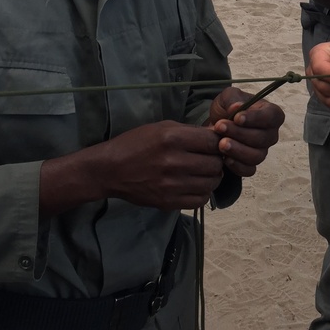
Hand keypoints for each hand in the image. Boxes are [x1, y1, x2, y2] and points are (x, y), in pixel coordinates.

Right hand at [93, 120, 224, 210]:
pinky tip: (195, 185)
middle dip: (217, 161)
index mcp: (172, 138)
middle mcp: (173, 162)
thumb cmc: (136, 143)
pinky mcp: (167, 202)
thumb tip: (218, 134)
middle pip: (215, 164)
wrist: (110, 169)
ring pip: (211, 183)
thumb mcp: (162, 127)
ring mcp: (171, 184)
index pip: (213, 142)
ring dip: (212, 178)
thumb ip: (191, 131)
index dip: (219, 143)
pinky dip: (202, 193)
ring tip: (203, 173)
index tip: (215, 145)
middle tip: (210, 160)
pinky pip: (200, 200)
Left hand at [208, 87, 284, 176]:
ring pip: (256, 156)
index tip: (237, 117)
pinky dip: (237, 166)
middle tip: (220, 127)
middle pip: (262, 138)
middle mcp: (270, 134)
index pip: (272, 117)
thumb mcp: (229, 96)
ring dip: (237, 150)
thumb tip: (236, 107)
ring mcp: (262, 151)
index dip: (256, 118)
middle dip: (239, 133)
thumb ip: (233, 99)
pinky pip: (249, 170)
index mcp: (271, 114)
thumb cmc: (228, 108)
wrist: (216, 125)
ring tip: (220, 143)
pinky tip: (224, 158)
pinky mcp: (251, 165)